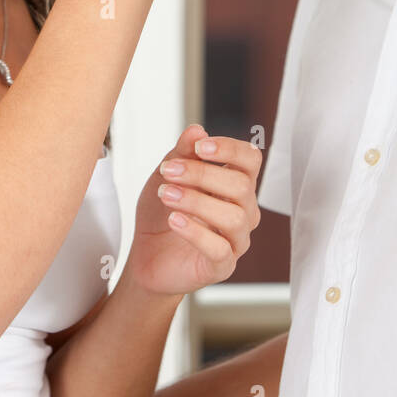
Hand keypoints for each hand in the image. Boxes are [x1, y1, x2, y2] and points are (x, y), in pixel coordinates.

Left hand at [127, 123, 260, 296]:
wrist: (146, 255)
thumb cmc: (161, 213)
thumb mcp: (165, 176)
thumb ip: (182, 153)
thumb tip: (196, 130)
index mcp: (235, 184)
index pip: (250, 160)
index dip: (230, 149)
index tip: (200, 146)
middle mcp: (243, 211)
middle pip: (240, 186)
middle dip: (201, 174)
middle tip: (169, 171)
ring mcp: (236, 240)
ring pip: (233, 217)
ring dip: (196, 201)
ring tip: (167, 195)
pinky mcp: (222, 266)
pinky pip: (219, 249)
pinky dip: (195, 232)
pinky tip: (174, 220)